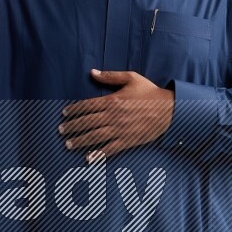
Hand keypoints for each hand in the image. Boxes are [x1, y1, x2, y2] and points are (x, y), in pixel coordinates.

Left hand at [57, 69, 174, 161]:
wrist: (170, 109)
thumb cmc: (150, 92)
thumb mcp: (131, 78)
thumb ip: (110, 76)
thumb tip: (92, 72)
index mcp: (112, 100)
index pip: (87, 105)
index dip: (73, 110)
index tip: (64, 114)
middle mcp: (114, 116)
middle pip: (87, 122)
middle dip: (72, 126)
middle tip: (61, 131)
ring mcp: (120, 130)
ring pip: (95, 136)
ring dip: (80, 141)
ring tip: (68, 145)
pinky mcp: (128, 140)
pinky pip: (110, 149)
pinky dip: (98, 154)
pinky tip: (88, 158)